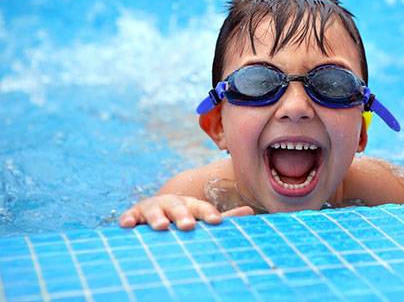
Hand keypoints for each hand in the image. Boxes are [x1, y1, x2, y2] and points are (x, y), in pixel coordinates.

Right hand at [119, 195, 253, 230]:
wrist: (157, 212)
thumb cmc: (185, 217)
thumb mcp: (202, 217)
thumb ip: (225, 217)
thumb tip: (250, 211)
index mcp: (191, 204)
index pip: (201, 207)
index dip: (208, 213)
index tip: (216, 221)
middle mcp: (172, 202)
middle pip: (178, 206)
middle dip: (183, 215)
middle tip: (189, 226)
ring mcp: (153, 207)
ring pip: (155, 209)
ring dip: (157, 217)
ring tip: (162, 226)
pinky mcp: (135, 213)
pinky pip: (131, 215)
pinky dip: (129, 218)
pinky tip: (128, 225)